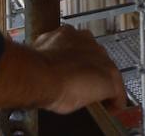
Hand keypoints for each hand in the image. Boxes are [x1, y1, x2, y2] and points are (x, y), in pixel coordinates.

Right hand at [0, 28, 125, 114]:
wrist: (42, 75)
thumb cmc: (34, 68)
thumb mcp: (36, 56)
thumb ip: (40, 56)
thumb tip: (27, 63)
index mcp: (67, 34)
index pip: (78, 46)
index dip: (76, 61)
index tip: (72, 72)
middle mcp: (86, 42)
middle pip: (96, 57)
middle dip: (91, 72)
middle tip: (84, 88)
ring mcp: (100, 60)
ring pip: (106, 73)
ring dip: (102, 86)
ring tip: (98, 100)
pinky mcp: (109, 78)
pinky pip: (118, 93)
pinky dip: (116, 102)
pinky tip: (112, 110)